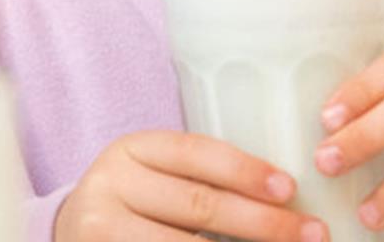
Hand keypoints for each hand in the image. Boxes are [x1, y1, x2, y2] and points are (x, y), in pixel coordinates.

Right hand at [55, 130, 328, 241]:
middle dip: (263, 222)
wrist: (71, 233)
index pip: (194, 152)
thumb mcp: (155, 174)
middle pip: (199, 205)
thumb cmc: (136, 202)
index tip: (290, 189)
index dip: (245, 170)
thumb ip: (202, 178)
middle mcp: (110, 187)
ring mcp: (102, 232)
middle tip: (312, 233)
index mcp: (130, 150)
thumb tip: (288, 196)